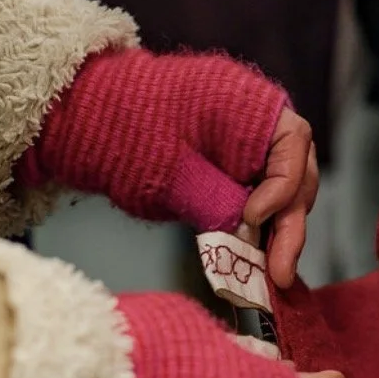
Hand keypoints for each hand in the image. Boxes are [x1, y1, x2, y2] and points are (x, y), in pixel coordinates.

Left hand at [17, 50, 318, 285]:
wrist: (81, 120)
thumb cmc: (124, 132)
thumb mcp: (173, 172)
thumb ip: (219, 201)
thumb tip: (251, 235)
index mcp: (249, 101)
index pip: (294, 143)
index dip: (282, 187)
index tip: (252, 219)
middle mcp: (257, 120)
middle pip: (297, 172)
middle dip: (289, 223)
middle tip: (279, 272)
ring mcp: (245, 145)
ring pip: (281, 189)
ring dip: (278, 230)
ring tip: (271, 276)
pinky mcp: (229, 168)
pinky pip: (257, 196)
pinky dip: (257, 227)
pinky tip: (255, 263)